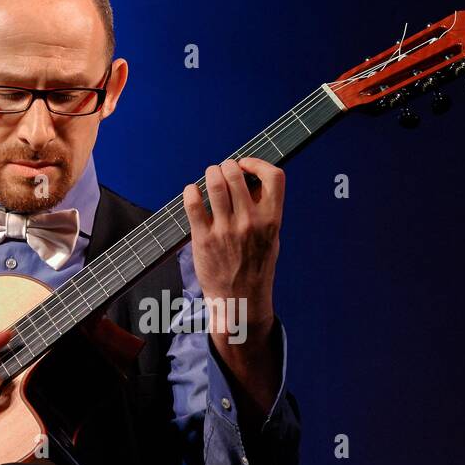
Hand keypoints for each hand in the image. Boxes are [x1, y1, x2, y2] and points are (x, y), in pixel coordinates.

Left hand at [181, 156, 283, 335]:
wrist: (240, 301)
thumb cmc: (256, 267)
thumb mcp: (271, 238)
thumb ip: (264, 210)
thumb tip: (249, 179)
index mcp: (271, 220)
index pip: (274, 177)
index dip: (258, 163)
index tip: (247, 166)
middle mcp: (249, 222)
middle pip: (236, 174)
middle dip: (227, 166)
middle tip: (223, 172)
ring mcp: (225, 230)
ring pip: (214, 183)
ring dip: (210, 174)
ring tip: (210, 178)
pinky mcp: (203, 238)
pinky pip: (193, 203)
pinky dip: (191, 191)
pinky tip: (193, 193)